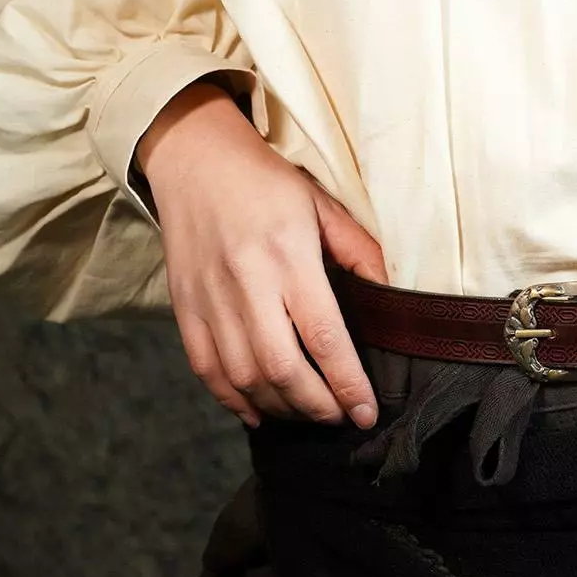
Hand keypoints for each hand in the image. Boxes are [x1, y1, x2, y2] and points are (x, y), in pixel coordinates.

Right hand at [136, 77, 389, 430]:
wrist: (194, 159)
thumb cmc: (264, 181)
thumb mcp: (321, 203)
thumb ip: (358, 251)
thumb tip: (391, 296)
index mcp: (288, 256)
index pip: (324, 335)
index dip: (347, 383)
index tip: (367, 412)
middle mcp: (247, 284)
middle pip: (283, 369)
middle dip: (317, 407)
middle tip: (341, 417)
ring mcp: (210, 301)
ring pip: (245, 379)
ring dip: (281, 409)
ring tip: (309, 414)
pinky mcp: (184, 310)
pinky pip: (207, 372)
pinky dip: (234, 401)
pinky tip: (260, 411)